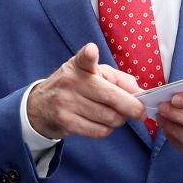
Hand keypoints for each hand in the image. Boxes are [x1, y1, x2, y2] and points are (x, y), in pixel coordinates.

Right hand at [25, 43, 147, 140]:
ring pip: (109, 118)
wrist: (41, 106)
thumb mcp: (93, 74)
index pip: (84, 58)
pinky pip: (99, 131)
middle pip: (111, 97)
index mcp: (79, 66)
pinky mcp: (66, 122)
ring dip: (119, 120)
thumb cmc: (76, 87)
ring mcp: (67, 103)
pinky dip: (108, 129)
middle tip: (140, 112)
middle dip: (132, 107)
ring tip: (116, 115)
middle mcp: (71, 82)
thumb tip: (140, 93)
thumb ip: (118, 79)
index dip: (89, 55)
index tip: (91, 51)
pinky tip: (103, 123)